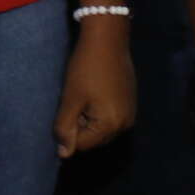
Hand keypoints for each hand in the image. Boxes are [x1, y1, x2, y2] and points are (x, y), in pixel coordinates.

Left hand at [55, 22, 135, 156]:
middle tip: (73, 100)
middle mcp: (126, 124)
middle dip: (80, 126)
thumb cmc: (85, 68)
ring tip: (83, 94)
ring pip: (102, 128)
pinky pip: (110, 117)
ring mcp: (130, 113)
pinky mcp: (130, 103)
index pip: (83, 145)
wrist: (108, 39)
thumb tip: (63, 155)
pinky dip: (98, 111)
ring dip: (88, 118)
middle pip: (94, 139)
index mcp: (111, 125)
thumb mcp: (71, 98)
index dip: (68, 131)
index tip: (66, 107)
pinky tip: (92, 91)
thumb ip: (65, 128)